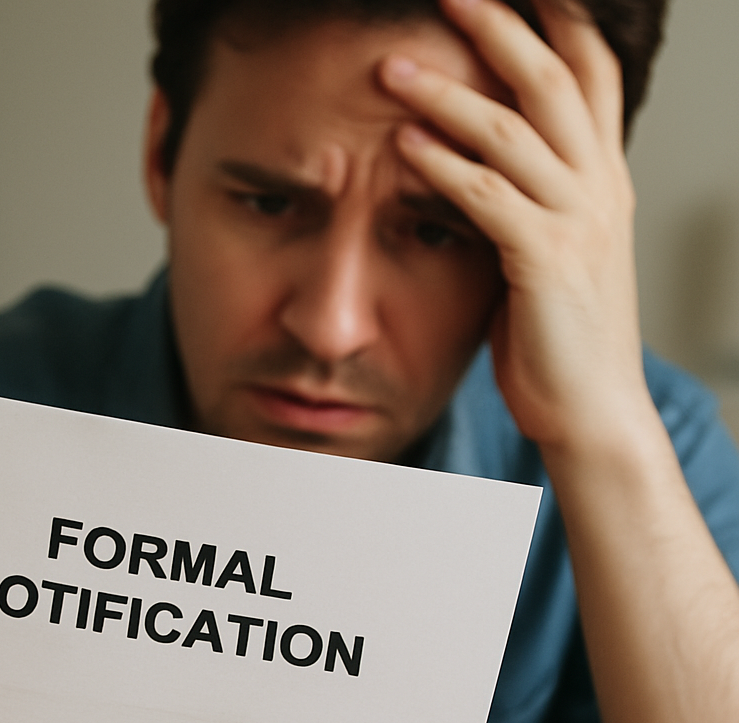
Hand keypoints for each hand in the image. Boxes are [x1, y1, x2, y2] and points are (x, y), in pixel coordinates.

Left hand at [382, 0, 648, 453]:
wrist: (591, 410)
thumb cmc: (559, 339)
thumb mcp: (550, 257)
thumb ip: (525, 209)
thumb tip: (476, 180)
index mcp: (604, 181)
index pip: (589, 76)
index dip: (557, 23)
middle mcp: (600, 187)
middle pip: (554, 79)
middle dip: (500, 27)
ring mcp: (579, 221)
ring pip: (515, 130)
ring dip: (448, 92)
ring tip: (391, 68)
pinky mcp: (547, 260)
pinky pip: (488, 197)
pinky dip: (443, 166)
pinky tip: (404, 147)